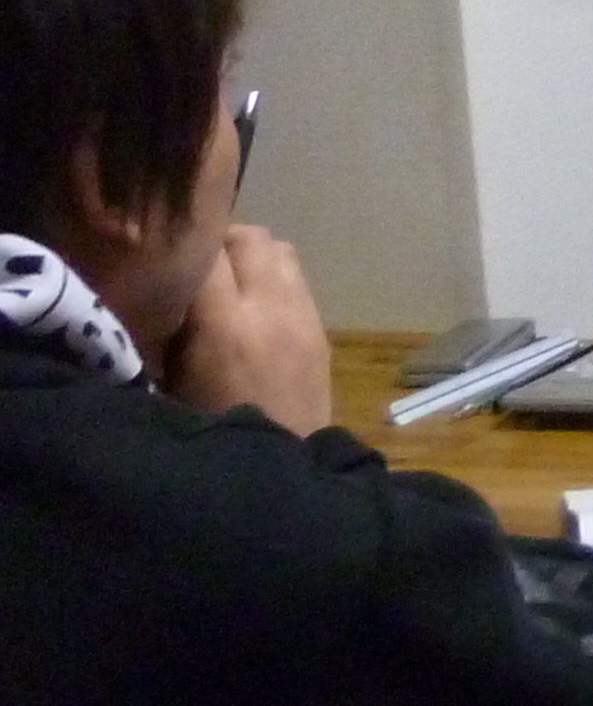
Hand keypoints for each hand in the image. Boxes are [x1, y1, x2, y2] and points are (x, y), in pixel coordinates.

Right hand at [166, 224, 334, 434]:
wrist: (283, 467)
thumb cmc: (210, 431)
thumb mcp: (170, 385)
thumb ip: (166, 332)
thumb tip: (157, 291)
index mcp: (226, 324)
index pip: (206, 253)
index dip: (182, 247)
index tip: (163, 256)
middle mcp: (270, 309)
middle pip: (251, 238)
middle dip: (221, 240)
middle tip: (197, 262)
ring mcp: (303, 316)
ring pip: (281, 250)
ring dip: (252, 254)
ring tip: (227, 278)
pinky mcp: (321, 329)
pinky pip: (298, 279)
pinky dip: (274, 276)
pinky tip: (254, 303)